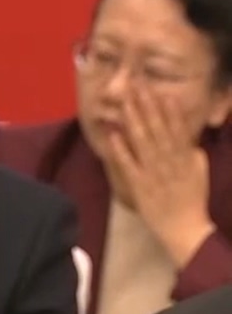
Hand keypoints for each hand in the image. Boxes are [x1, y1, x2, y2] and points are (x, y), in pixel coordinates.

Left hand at [105, 88, 215, 266]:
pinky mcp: (140, 185)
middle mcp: (170, 160)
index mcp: (185, 156)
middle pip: (158, 129)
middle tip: (138, 86)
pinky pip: (129, 164)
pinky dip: (122, 149)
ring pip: (143, 141)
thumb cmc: (192, 198)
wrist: (184, 227)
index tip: (160, 90)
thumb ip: (192, 150)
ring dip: (134, 120)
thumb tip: (186, 133)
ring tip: (125, 102)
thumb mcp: (199, 169)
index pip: (176, 127)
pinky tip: (113, 134)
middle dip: (148, 106)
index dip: (168, 108)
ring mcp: (154, 172)